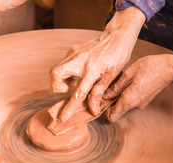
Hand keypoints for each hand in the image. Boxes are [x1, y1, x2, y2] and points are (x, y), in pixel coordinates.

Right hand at [50, 6, 145, 121]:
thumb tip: (92, 109)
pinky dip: (66, 72)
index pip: (79, 92)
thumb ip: (98, 92)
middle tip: (67, 89)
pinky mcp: (72, 49)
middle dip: (57, 86)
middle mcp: (80, 60)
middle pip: (55, 74)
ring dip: (61, 79)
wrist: (116, 36)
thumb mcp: (111, 76)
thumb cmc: (117, 56)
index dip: (70, 107)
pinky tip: (78, 72)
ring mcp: (74, 53)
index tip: (63, 117)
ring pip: (56, 69)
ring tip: (75, 81)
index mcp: (92, 69)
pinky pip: (63, 63)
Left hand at [104, 54, 172, 121]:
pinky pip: (131, 99)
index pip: (111, 116)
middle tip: (109, 85)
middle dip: (111, 100)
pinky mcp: (145, 100)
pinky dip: (127, 93)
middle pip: (117, 109)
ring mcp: (141, 104)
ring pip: (124, 103)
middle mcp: (135, 106)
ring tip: (122, 79)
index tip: (101, 98)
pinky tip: (130, 80)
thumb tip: (105, 95)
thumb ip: (116, 87)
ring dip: (120, 94)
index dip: (104, 109)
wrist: (171, 68)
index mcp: (129, 100)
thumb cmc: (151, 67)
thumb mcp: (129, 73)